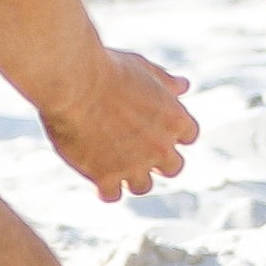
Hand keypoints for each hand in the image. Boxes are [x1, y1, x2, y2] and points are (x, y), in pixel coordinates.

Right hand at [40, 48, 198, 201]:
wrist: (76, 83)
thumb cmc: (109, 69)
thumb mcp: (144, 69)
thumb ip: (166, 82)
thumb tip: (184, 86)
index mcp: (175, 120)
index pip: (189, 136)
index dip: (173, 133)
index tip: (158, 128)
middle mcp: (160, 147)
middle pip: (173, 168)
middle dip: (158, 161)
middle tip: (138, 151)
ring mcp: (133, 165)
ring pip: (143, 186)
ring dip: (132, 177)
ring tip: (114, 163)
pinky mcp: (105, 176)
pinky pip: (112, 196)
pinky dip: (105, 188)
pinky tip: (96, 176)